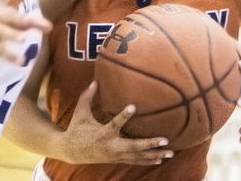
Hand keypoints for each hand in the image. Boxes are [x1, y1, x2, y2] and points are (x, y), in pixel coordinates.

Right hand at [58, 81, 173, 164]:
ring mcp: (116, 154)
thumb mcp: (79, 112)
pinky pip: (135, 160)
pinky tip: (160, 158)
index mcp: (102, 133)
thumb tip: (95, 81)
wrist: (71, 152)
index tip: (133, 107)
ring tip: (170, 151)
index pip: (115, 124)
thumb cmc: (76, 129)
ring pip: (137, 156)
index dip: (124, 116)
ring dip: (154, 154)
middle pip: (133, 146)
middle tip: (165, 139)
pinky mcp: (117, 158)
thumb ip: (87, 97)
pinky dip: (147, 160)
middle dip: (150, 144)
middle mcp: (112, 145)